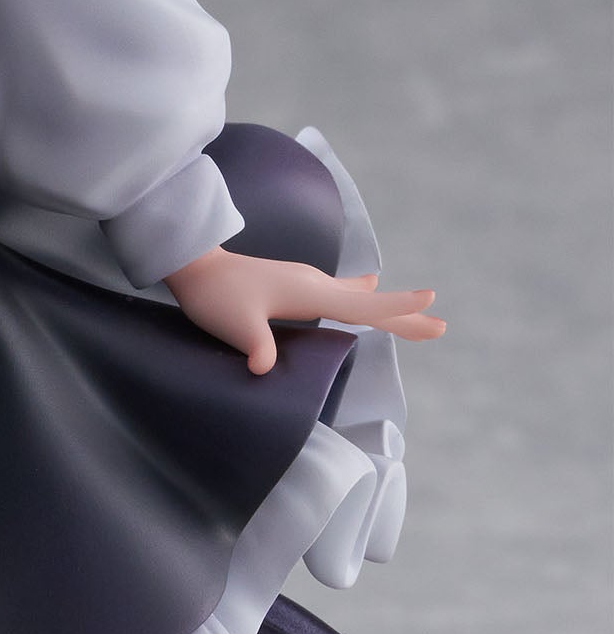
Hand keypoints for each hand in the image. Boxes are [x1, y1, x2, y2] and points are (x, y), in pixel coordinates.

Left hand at [165, 248, 444, 375]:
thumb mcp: (235, 325)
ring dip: (386, 307)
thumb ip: (255, 345)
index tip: (433, 303)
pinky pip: (339, 292)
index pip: (363, 306)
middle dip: (404, 314)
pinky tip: (367, 286)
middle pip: (369, 303)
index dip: (398, 309)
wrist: (193, 265)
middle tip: (441, 326)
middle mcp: (313, 283)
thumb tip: (263, 368)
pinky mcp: (294, 284)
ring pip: (357, 297)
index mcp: (309, 292)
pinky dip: (361, 295)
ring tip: (415, 314)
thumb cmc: (214, 295)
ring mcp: (304, 281)